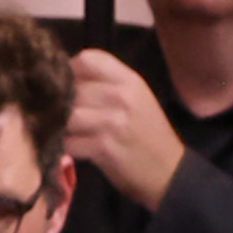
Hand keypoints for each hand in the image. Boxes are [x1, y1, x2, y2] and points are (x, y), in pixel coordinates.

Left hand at [65, 48, 188, 213]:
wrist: (169, 173)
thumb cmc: (148, 136)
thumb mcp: (137, 100)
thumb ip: (108, 85)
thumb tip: (69, 79)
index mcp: (130, 80)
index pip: (88, 59)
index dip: (71, 70)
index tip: (67, 84)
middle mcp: (121, 96)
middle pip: (73, 88)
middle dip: (63, 103)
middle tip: (64, 114)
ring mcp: (112, 122)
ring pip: (68, 115)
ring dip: (63, 126)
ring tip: (70, 132)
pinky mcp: (104, 147)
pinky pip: (70, 142)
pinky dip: (70, 147)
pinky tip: (79, 149)